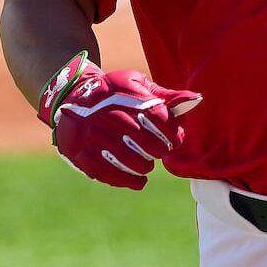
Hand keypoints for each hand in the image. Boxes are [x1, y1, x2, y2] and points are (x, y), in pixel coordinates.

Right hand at [38, 52, 202, 189]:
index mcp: (127, 98)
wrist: (72, 99)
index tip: (174, 139)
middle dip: (159, 150)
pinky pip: (112, 175)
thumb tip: (195, 99)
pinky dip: (129, 181)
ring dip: (145, 166)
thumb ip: (165, 95)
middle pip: (148, 143)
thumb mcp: (136, 85)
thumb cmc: (113, 93)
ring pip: (132, 162)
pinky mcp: (85, 157)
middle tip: (160, 151)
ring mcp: (96, 139)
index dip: (172, 133)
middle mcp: (111, 118)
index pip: (159, 119)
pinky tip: (139, 180)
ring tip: (147, 162)